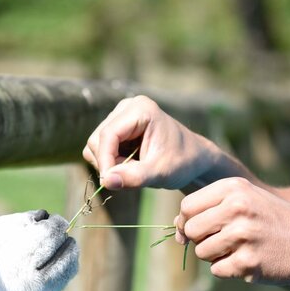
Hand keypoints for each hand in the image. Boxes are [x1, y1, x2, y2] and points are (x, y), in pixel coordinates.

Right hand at [83, 95, 217, 189]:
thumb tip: (106, 181)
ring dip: (110, 163)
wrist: (193, 159)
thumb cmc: (182, 162)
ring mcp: (121, 116)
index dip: (105, 160)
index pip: (108, 135)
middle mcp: (127, 107)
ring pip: (95, 145)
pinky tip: (132, 165)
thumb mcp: (160, 172)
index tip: (110, 183)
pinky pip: (100, 148)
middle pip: (97, 139)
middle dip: (109, 163)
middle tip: (132, 176)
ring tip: (136, 170)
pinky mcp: (118, 127)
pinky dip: (112, 161)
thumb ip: (134, 177)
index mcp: (140, 109)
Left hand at [174, 177, 289, 285]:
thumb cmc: (276, 222)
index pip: (188, 206)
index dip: (187, 221)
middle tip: (222, 241)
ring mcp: (241, 236)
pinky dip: (228, 269)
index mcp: (235, 189)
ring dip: (215, 255)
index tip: (198, 229)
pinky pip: (217, 270)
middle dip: (200, 239)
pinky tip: (249, 260)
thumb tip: (178, 228)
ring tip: (240, 249)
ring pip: (201, 252)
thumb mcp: (249, 198)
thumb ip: (214, 206)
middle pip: (190, 230)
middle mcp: (237, 208)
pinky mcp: (247, 262)